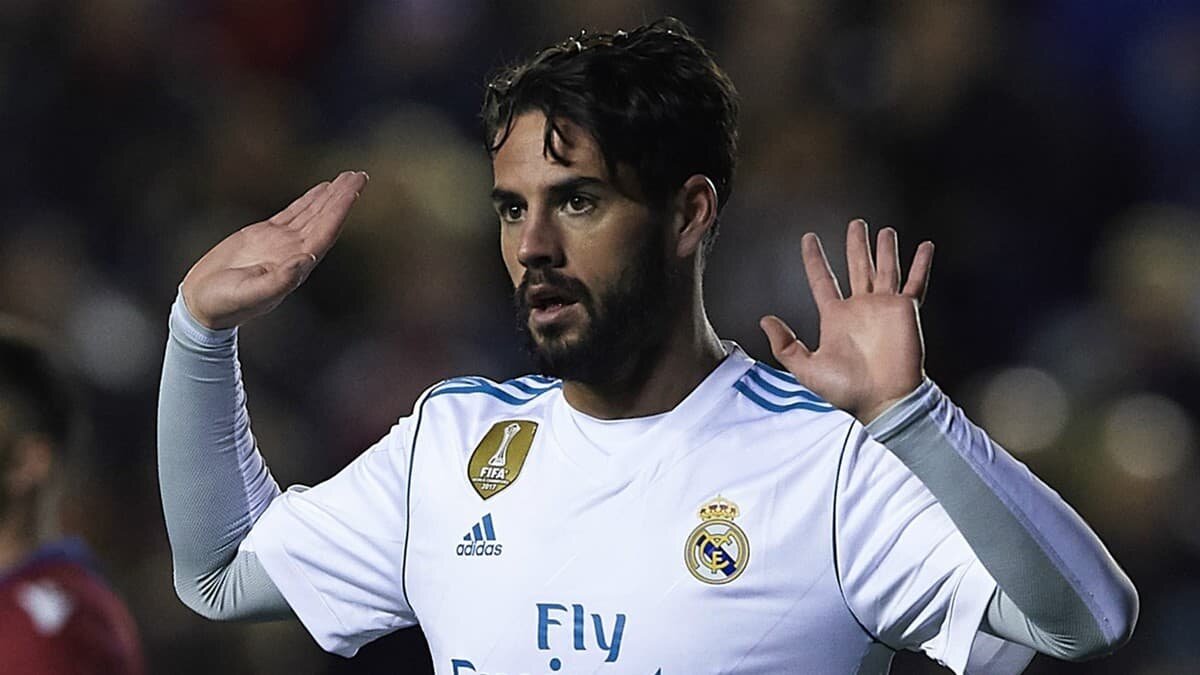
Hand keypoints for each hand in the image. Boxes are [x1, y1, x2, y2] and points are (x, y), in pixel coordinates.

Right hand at [181, 171, 368, 328]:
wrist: (202, 304)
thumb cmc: (225, 304)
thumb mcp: (251, 294)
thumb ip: (279, 281)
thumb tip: (305, 260)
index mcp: (297, 265)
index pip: (325, 232)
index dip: (341, 210)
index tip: (355, 190)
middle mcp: (295, 252)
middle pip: (325, 219)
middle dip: (342, 197)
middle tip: (360, 174)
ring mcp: (282, 243)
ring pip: (313, 213)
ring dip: (331, 195)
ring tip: (349, 176)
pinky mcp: (265, 234)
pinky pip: (294, 212)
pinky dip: (310, 199)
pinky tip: (323, 189)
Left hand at [759, 220, 934, 423]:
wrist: (883, 400)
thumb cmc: (847, 390)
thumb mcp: (806, 368)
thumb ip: (785, 344)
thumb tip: (764, 319)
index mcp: (835, 317)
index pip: (822, 280)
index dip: (814, 259)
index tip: (808, 239)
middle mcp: (859, 308)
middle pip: (856, 266)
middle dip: (855, 244)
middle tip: (855, 224)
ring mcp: (884, 307)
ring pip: (884, 269)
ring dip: (884, 249)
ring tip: (884, 230)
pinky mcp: (905, 311)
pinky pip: (915, 283)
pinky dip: (921, 264)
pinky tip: (924, 246)